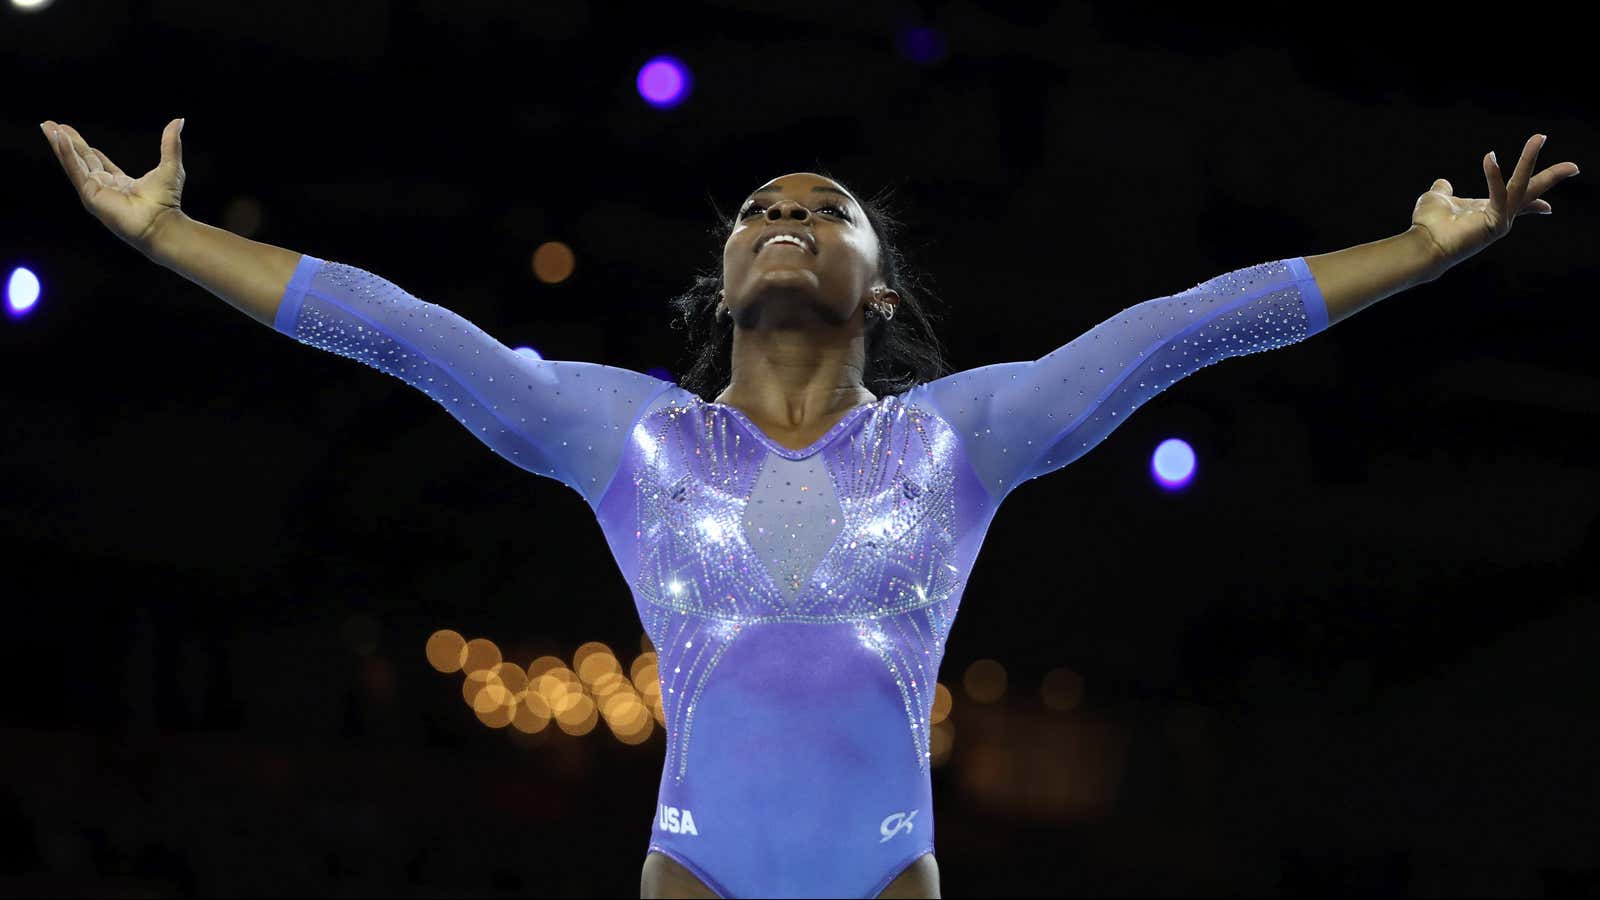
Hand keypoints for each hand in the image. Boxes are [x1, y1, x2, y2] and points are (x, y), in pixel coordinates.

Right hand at [42, 118, 187, 255]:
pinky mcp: (90, 195)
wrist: (161, 223)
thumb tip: (179, 120)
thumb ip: (170, 143)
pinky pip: (75, 170)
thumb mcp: (170, 166)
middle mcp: (106, 188)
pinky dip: (66, 153)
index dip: (85, 148)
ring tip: (46, 126)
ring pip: (73, 162)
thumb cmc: (167, 202)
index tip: (71, 136)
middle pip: (81, 159)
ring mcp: (95, 192)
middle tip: (50, 125)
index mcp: (121, 184)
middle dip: (66, 142)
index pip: (98, 162)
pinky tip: (58, 138)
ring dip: (59, 143)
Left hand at [1410, 132, 1578, 269]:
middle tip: (1575, 166)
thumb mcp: (1437, 199)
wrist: (1423, 246)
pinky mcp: (1495, 224)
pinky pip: (1500, 195)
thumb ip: (1443, 190)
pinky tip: (1489, 157)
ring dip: (1529, 160)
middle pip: (1530, 192)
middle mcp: (1498, 216)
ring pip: (1521, 187)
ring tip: (1539, 137)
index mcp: (1488, 210)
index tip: (1548, 207)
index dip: (1535, 204)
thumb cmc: (1428, 226)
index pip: (1517, 202)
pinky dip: (1494, 175)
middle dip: (1552, 176)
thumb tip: (1443, 183)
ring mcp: (1500, 221)